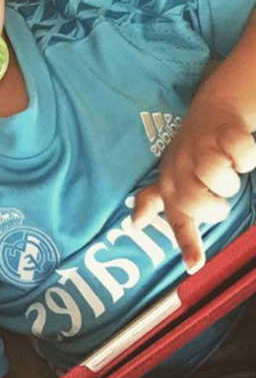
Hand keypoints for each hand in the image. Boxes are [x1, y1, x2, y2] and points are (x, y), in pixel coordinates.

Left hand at [134, 99, 255, 272]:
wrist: (212, 111)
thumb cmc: (190, 154)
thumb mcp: (170, 179)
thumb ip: (154, 203)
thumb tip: (133, 224)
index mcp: (170, 185)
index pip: (176, 218)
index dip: (187, 243)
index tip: (195, 266)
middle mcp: (181, 168)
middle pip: (197, 201)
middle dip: (216, 207)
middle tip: (218, 197)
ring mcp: (202, 149)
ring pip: (217, 176)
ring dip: (230, 182)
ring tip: (228, 173)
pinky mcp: (225, 132)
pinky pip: (241, 154)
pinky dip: (246, 158)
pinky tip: (239, 155)